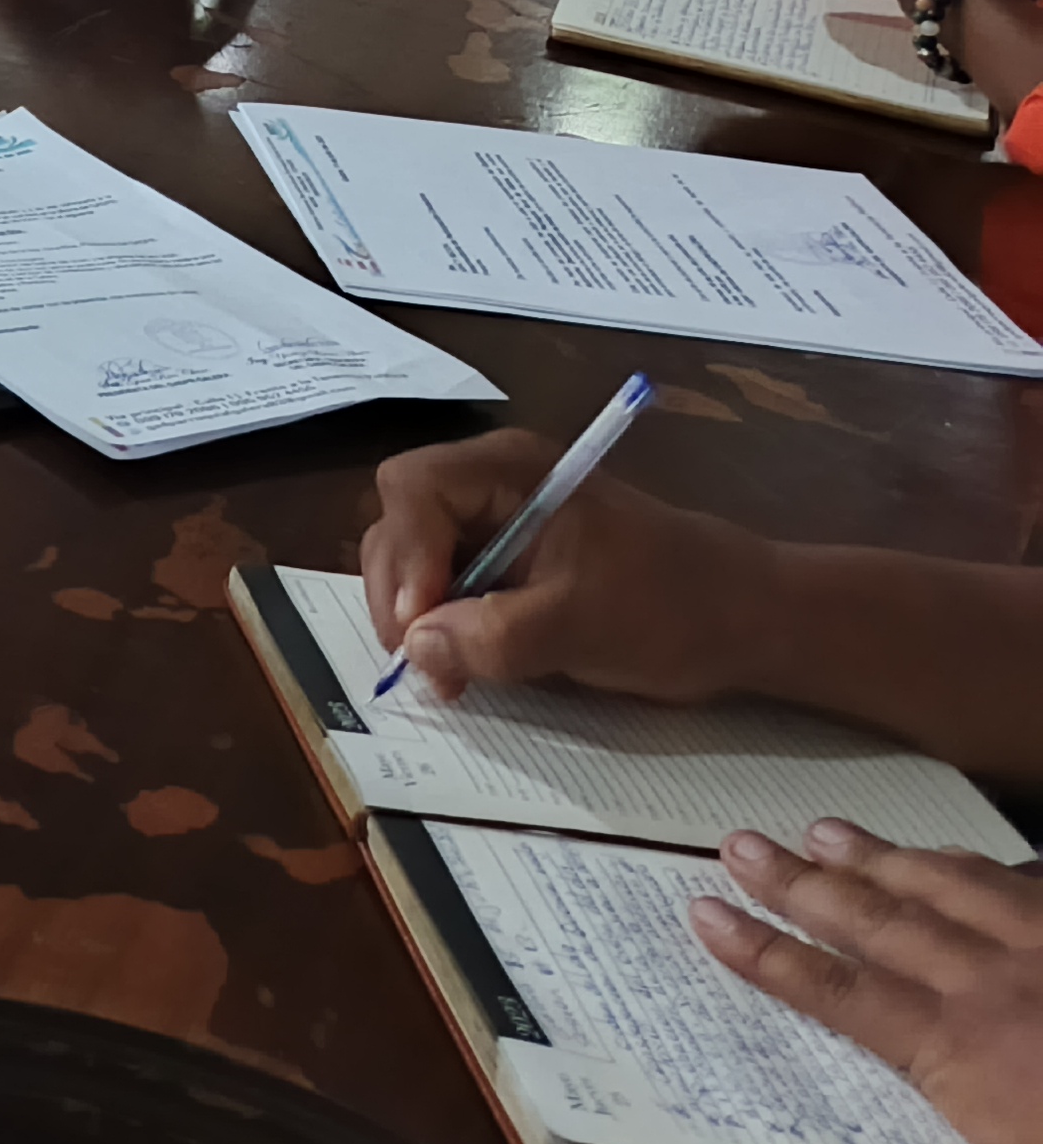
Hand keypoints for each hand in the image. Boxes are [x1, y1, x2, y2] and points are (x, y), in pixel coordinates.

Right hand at [359, 428, 776, 706]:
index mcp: (511, 470)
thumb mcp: (583, 627)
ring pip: (413, 557)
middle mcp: (489, 483)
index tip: (420, 623)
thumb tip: (417, 647)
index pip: (414, 489)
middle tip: (423, 665)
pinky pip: (442, 583)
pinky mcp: (501, 559)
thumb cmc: (672, 607)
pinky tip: (462, 663)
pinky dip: (440, 624)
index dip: (406, 554)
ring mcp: (492, 520)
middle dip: (402, 594)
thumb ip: (495, 636)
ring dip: (416, 616)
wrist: (744, 617)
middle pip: (401, 523)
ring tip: (448, 673)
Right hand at [691, 823, 1042, 1143]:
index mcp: (966, 1056)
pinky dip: (995, 868)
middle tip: (740, 842)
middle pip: (882, 921)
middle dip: (802, 883)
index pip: (842, 993)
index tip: (701, 912)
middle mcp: (1000, 987)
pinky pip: (1040, 888)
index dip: (767, 953)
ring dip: (887, 858)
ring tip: (828, 828)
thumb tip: (945, 1122)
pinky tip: (977, 859)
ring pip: (958, 886)